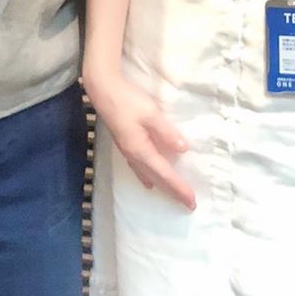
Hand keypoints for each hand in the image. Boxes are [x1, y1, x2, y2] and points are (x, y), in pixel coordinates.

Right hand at [83, 70, 195, 210]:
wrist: (103, 90)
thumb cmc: (128, 100)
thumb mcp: (151, 113)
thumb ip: (167, 132)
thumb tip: (184, 149)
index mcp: (141, 150)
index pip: (164, 174)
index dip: (179, 188)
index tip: (191, 202)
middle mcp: (133, 155)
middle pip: (156, 179)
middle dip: (172, 192)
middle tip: (188, 205)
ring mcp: (127, 151)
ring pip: (147, 175)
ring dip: (162, 186)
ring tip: (173, 195)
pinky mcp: (125, 144)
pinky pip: (139, 169)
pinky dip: (149, 177)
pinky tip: (149, 180)